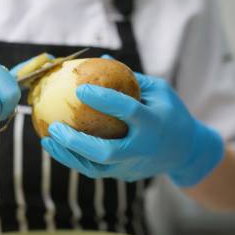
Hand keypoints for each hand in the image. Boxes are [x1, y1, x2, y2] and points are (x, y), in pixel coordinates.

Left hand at [41, 66, 223, 186]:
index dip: (104, 100)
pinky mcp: (124, 175)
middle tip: (55, 126)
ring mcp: (133, 166)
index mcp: (154, 122)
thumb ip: (130, 78)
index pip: (128, 111)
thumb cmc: (170, 113)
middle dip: (77, 141)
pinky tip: (58, 147)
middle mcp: (143, 148)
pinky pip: (95, 170)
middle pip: (107, 152)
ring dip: (68, 156)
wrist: (186, 151)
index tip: (80, 88)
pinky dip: (75, 160)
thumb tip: (99, 59)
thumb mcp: (159, 91)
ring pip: (96, 168)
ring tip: (47, 140)